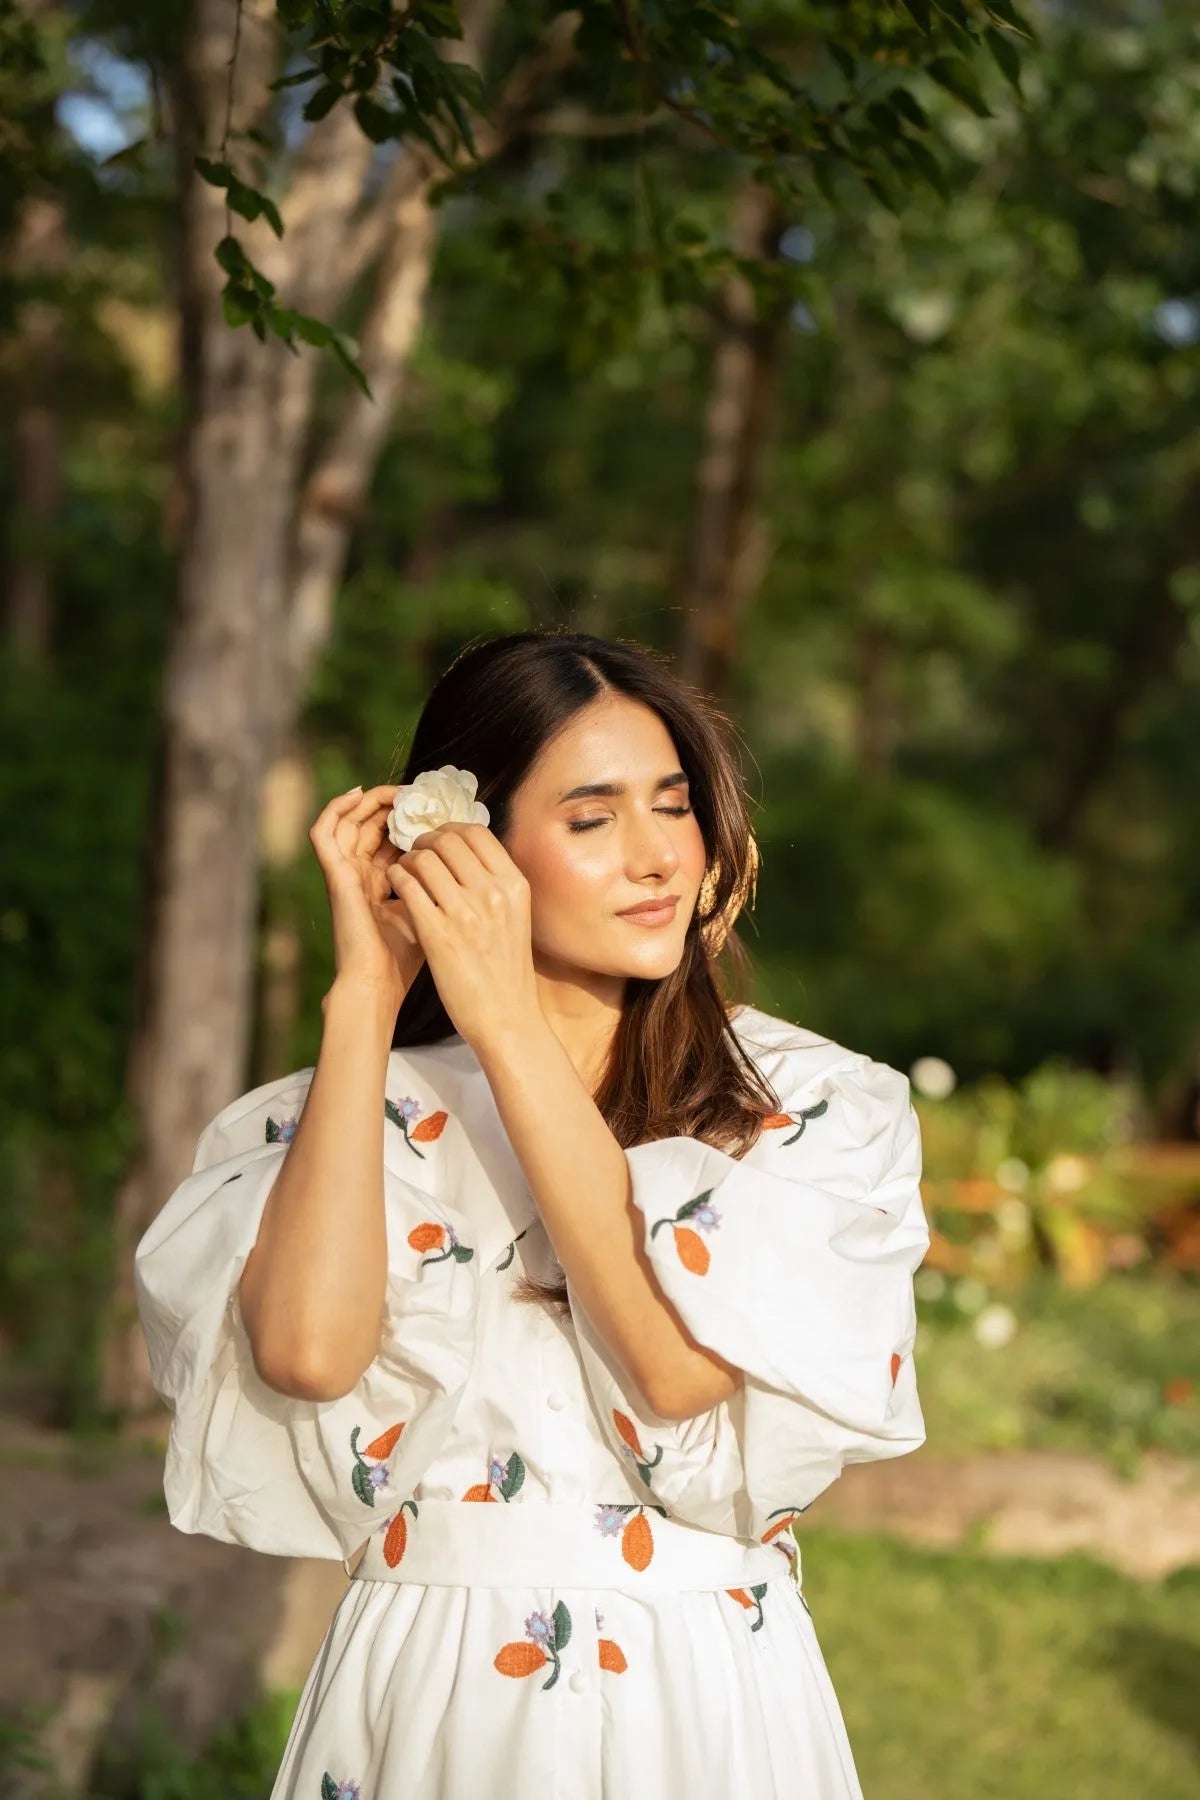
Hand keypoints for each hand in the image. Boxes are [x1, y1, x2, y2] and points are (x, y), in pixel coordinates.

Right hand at [309, 784, 421, 1014]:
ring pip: (346, 820)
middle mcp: (360, 874)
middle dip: (392, 804)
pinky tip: (358, 792)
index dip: (407, 818)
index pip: (389, 837)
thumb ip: (443, 885)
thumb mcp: (433, 910)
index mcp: (380, 882)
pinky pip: (324, 832)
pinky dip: (335, 808)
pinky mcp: (334, 875)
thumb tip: (474, 861)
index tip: (434, 804)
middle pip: (369, 824)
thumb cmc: (407, 957)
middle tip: (417, 790)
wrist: (379, 984)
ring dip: (369, 800)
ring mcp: (344, 873)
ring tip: (395, 789)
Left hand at [384, 821, 539, 1049]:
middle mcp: (493, 892)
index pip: (477, 832)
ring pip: (423, 859)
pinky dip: (396, 878)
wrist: (506, 1016)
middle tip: (416, 852)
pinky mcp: (437, 934)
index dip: (450, 829)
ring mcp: (464, 912)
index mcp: (514, 884)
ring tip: (404, 872)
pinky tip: (396, 886)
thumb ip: (495, 883)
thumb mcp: (515, 916)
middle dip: (425, 840)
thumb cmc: (507, 968)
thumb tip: (467, 852)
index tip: (438, 840)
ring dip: (408, 859)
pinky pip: (407, 886)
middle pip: (448, 839)